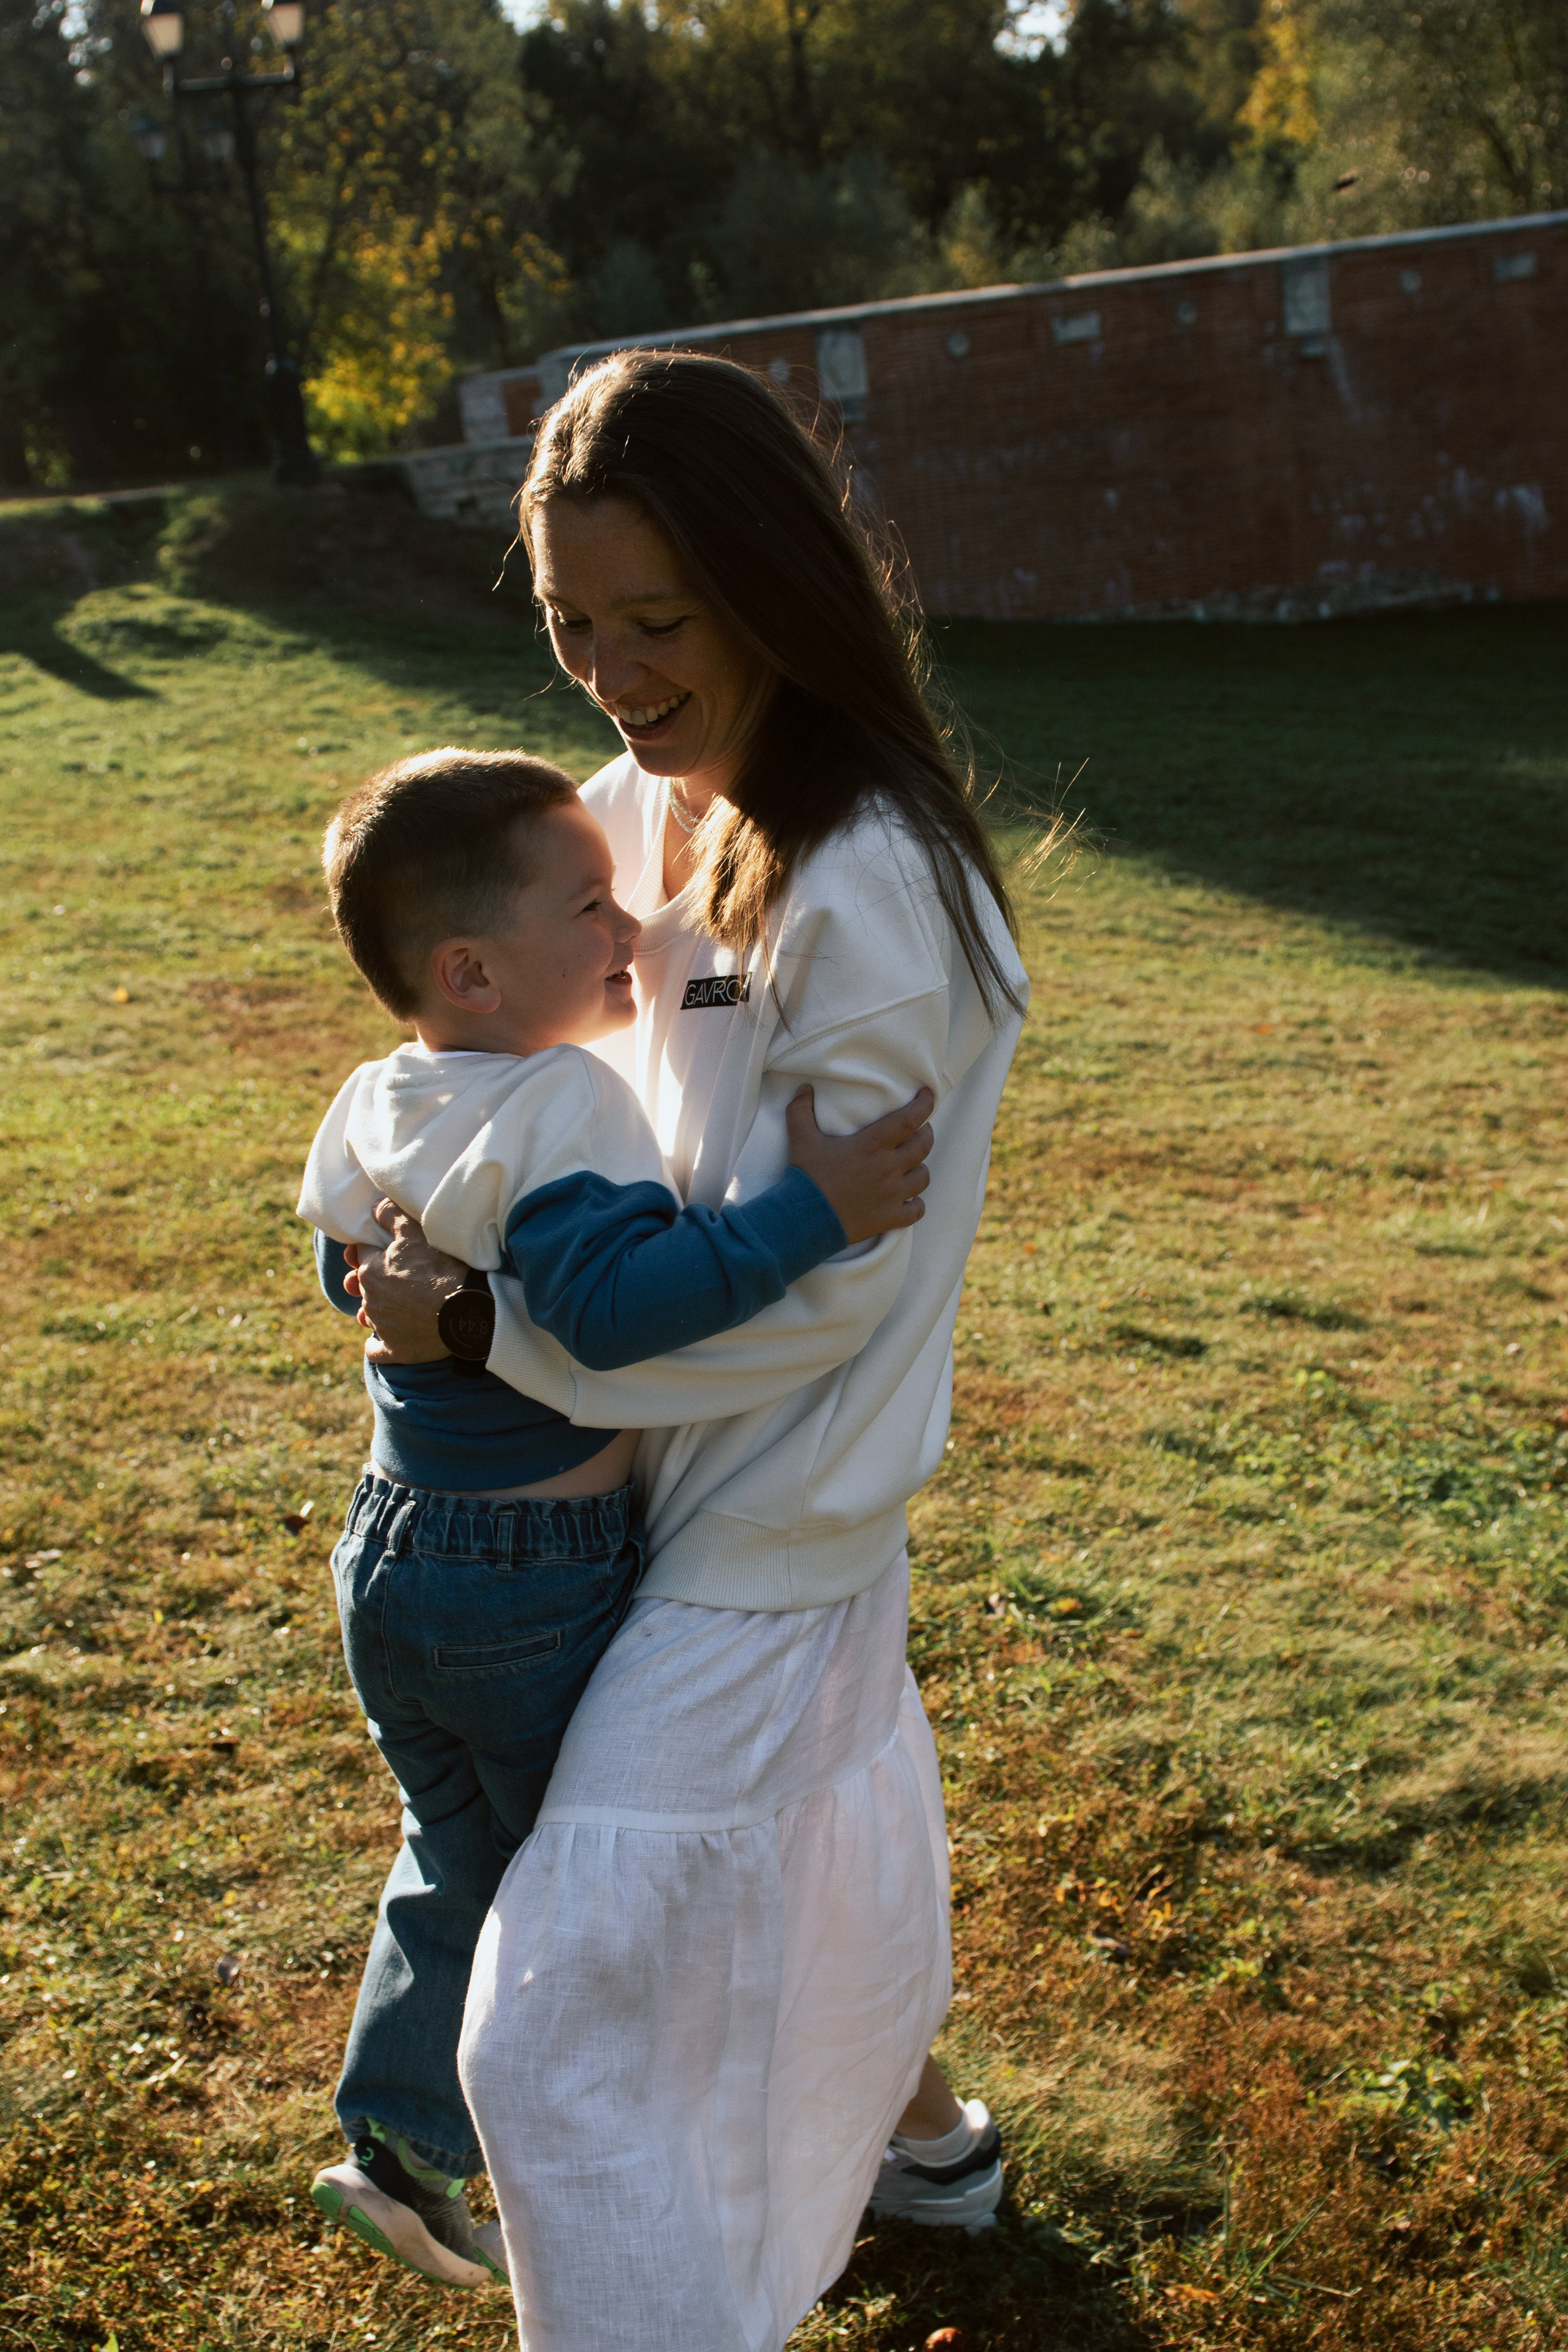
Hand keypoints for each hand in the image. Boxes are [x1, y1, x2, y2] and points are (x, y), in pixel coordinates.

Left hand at [351, 1198, 468, 1363]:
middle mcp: (369, 1299)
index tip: (383, 1250)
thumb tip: (373, 1209)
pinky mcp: (394, 1350)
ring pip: (369, 1315)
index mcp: (369, 1271)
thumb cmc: (440, 1267)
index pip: (360, 1254)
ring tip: (394, 1304)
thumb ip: (390, 1215)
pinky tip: (387, 1339)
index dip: (371, 1249)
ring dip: (376, 1309)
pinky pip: (376, 1350)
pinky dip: (379, 1344)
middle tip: (392, 1276)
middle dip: (371, 1279)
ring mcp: (381, 1327)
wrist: (465, 1310)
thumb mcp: (415, 1230)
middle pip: (363, 1285)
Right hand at [785, 1084, 933, 1245]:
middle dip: (925, 1134)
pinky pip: (917, 1210)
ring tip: (912, 1165)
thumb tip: (804, 1087)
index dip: (924, 1105)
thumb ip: (801, 1110)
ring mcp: (892, 1195)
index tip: (928, 1096)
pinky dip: (916, 1203)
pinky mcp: (890, 1217)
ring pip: (923, 1177)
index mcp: (871, 1145)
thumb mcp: (801, 1139)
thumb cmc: (807, 1178)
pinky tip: (909, 1200)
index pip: (908, 1120)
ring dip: (920, 1167)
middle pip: (923, 1146)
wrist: (805, 1219)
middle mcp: (888, 1168)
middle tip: (920, 1130)